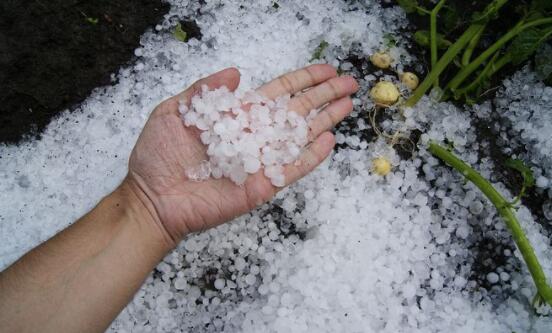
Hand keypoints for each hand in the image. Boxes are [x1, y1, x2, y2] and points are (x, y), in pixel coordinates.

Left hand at [125, 65, 357, 244]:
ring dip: (325, 121)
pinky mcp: (262, 185)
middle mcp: (254, 136)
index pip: (278, 93)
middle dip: (324, 96)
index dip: (303, 80)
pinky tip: (329, 141)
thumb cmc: (158, 156)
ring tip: (348, 105)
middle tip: (350, 83)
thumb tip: (236, 71)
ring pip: (300, 137)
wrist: (152, 198)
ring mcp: (260, 161)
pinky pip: (292, 169)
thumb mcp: (175, 112)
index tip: (326, 70)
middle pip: (297, 111)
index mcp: (237, 116)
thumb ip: (205, 90)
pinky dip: (311, 156)